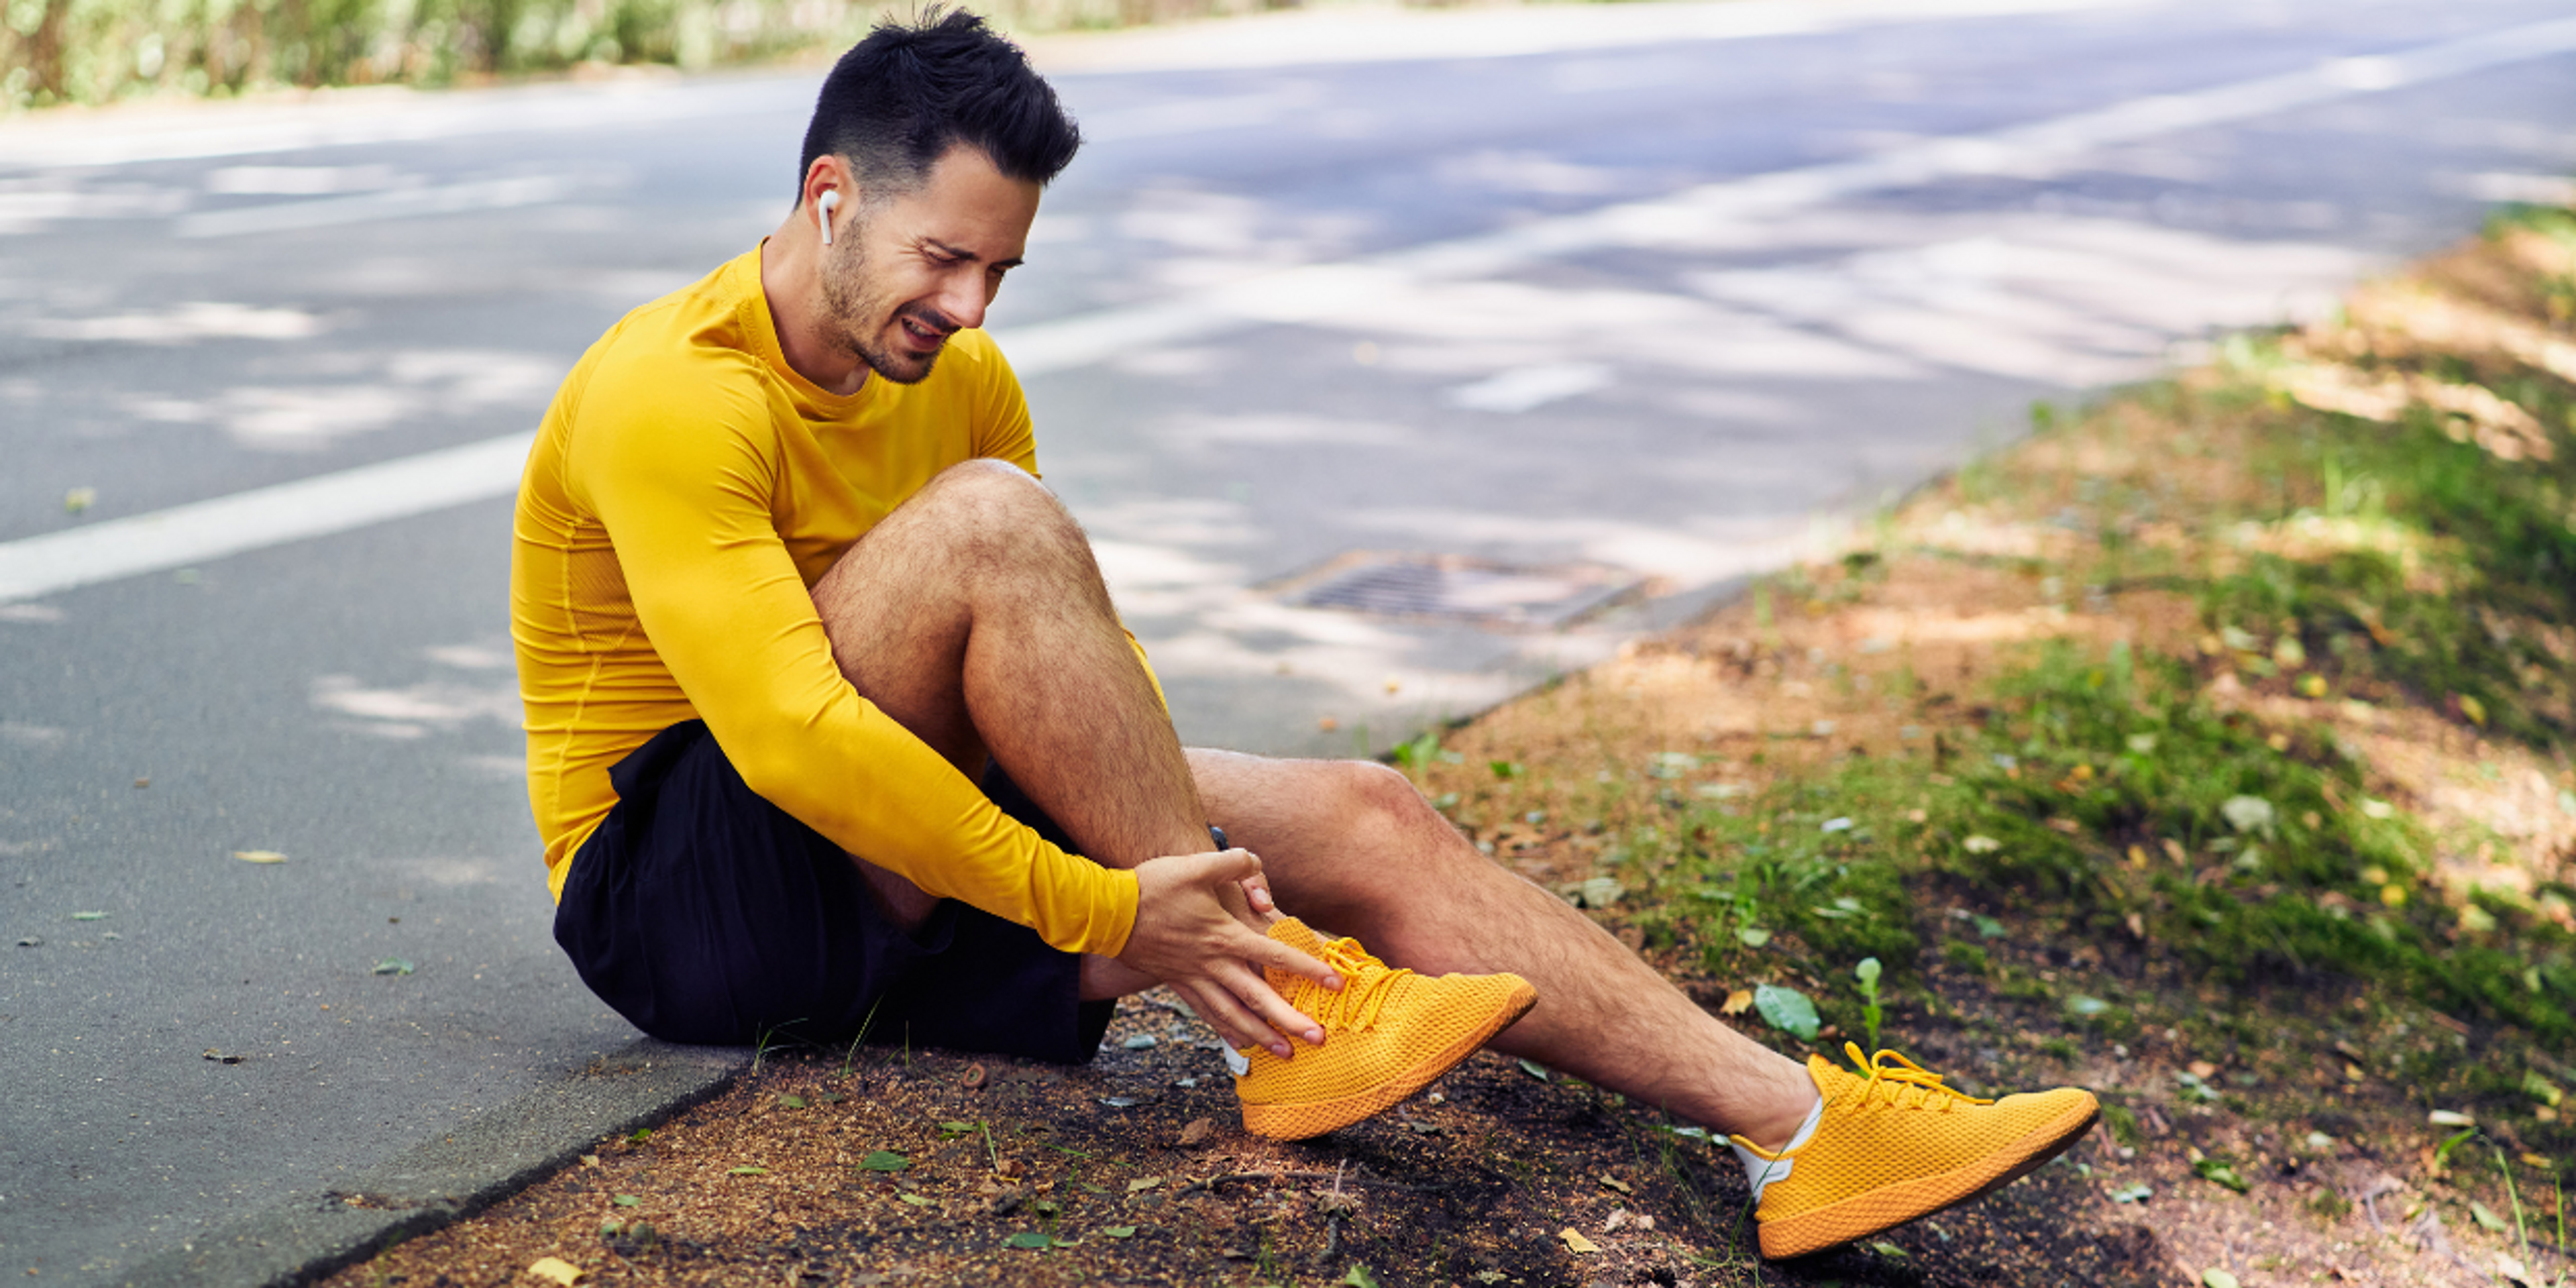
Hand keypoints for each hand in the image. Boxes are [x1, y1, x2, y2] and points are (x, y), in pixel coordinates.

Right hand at [1117, 848, 1339, 1057]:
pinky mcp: (1179, 984)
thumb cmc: (1154, 886)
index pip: (1276, 954)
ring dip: (1262, 1036)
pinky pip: (1207, 1014)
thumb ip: (1236, 864)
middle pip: (1260, 998)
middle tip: (1319, 1039)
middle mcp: (1214, 964)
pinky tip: (1242, 1043)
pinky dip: (1227, 1030)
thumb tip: (1259, 879)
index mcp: (1225, 935)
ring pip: (1234, 1015)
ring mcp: (1195, 978)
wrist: (1107, 912)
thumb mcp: (1198, 865)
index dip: (1308, 968)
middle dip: (1291, 1021)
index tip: (1334, 982)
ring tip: (1287, 1053)